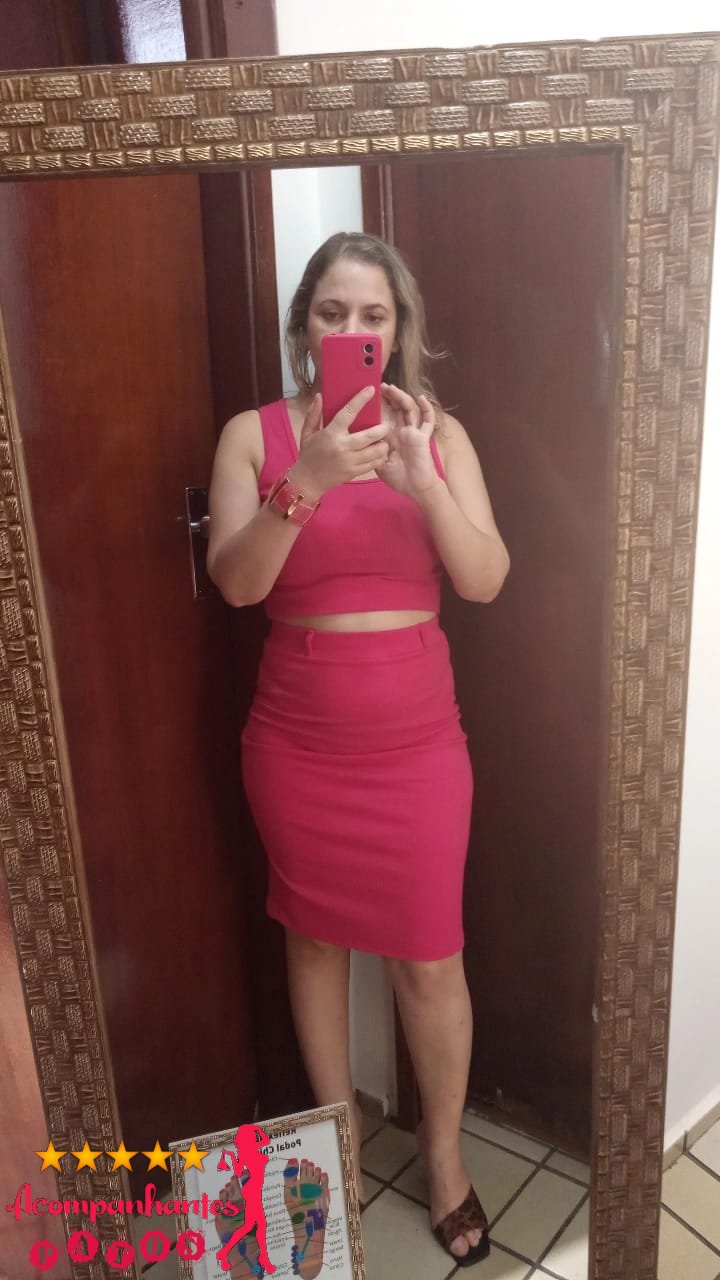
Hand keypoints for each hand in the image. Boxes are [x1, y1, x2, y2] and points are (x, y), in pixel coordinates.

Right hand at [288, 388, 389, 499]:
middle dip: (382, 428)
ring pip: (375, 452)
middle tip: (387, 424)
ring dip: (383, 444)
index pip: (348, 413)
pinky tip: (380, 452)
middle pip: (370, 436)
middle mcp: (342, 447)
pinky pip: (373, 464)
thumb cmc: (308, 454)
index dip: (361, 400)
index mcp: (331, 434)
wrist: (308, 480)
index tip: (371, 390)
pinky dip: (380, 457)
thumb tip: (320, 396)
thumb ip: (313, 414)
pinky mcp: (354, 472)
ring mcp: (350, 462)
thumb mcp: (307, 432)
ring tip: (384, 439)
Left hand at [376, 383, 442, 497]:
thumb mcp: (378, 463)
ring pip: (408, 409)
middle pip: (396, 408)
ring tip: (391, 389)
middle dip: (389, 396)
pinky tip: (421, 398)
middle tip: (380, 386)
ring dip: (401, 397)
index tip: (369, 395)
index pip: (384, 415)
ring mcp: (413, 432)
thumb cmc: (398, 477)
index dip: (379, 405)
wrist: (414, 488)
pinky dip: (427, 408)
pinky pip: (428, 421)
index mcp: (390, 436)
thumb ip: (372, 450)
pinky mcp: (422, 437)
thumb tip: (360, 438)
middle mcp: (401, 431)